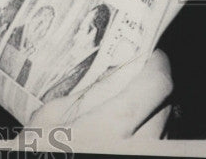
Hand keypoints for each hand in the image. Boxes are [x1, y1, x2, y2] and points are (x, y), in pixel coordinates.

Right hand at [29, 49, 172, 141]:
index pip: (155, 85)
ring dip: (157, 114)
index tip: (153, 55)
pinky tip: (132, 134)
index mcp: (109, 126)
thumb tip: (108, 76)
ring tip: (136, 108)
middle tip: (142, 77)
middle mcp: (135, 148)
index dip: (158, 64)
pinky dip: (151, 137)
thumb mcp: (50, 117)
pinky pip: (158, 147)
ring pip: (167, 129)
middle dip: (157, 87)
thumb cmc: (39, 152)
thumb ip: (81, 95)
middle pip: (167, 106)